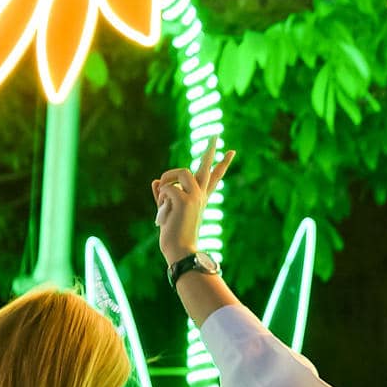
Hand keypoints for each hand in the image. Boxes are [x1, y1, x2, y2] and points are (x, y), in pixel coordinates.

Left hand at [151, 135, 235, 265]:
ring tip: (164, 198)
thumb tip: (155, 181)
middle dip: (211, 149)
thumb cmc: (173, 235)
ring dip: (168, 180)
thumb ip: (162, 196)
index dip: (222, 164)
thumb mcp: (166, 211)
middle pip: (207, 167)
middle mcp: (201, 195)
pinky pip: (166, 187)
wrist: (181, 251)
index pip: (213, 177)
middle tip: (216, 135)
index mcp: (200, 198)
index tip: (231, 151)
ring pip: (180, 173)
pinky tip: (165, 213)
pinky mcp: (186, 199)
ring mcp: (195, 196)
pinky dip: (160, 198)